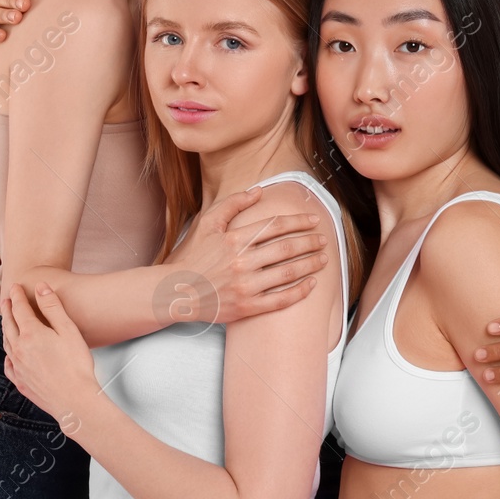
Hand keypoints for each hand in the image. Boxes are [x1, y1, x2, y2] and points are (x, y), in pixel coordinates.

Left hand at [1, 282, 97, 429]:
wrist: (74, 400)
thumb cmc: (76, 366)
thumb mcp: (68, 330)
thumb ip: (53, 307)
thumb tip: (40, 288)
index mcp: (31, 334)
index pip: (20, 309)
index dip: (17, 296)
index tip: (15, 287)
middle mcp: (19, 349)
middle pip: (9, 324)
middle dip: (8, 310)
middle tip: (6, 300)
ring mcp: (19, 367)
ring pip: (7, 343)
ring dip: (6, 329)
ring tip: (7, 322)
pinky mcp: (21, 382)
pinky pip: (8, 365)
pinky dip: (8, 354)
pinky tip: (10, 355)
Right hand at [171, 187, 330, 324]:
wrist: (175, 292)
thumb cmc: (193, 256)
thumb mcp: (207, 223)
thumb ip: (233, 204)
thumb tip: (259, 191)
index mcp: (234, 239)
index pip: (275, 226)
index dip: (298, 221)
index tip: (314, 219)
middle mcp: (241, 262)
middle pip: (286, 248)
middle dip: (310, 242)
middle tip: (324, 239)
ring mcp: (245, 286)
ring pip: (287, 273)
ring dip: (310, 264)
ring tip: (324, 259)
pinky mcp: (246, 308)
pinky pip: (280, 300)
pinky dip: (299, 292)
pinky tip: (311, 284)